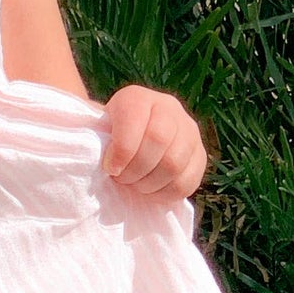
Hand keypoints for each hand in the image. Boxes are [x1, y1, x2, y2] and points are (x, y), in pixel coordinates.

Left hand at [101, 84, 207, 198]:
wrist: (127, 142)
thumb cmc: (104, 141)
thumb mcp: (94, 133)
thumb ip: (94, 141)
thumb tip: (98, 160)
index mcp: (137, 98)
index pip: (135, 119)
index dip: (121, 150)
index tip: (110, 168)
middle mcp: (168, 107)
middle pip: (158, 141)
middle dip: (135, 170)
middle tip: (121, 179)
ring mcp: (189, 130)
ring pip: (174, 164)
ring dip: (149, 184)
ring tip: (135, 185)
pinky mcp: (199, 155)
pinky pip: (187, 181)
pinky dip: (165, 194)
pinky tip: (151, 191)